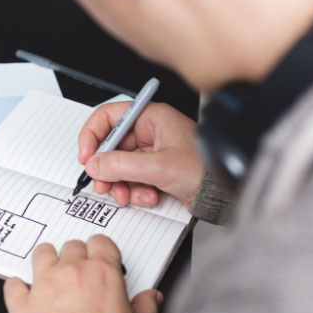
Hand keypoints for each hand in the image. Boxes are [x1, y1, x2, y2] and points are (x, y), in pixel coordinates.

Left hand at [3, 235, 162, 312]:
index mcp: (102, 272)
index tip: (101, 258)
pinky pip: (13, 286)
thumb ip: (146, 308)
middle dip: (76, 255)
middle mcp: (72, 271)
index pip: (100, 243)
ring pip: (42, 253)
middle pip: (71, 246)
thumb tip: (152, 298)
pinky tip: (22, 292)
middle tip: (79, 270)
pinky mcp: (23, 304)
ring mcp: (45, 284)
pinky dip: (17, 288)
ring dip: (46, 259)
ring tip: (50, 271)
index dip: (101, 249)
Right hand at [78, 101, 202, 206]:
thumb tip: (95, 165)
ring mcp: (151, 152)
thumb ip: (122, 165)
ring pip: (118, 166)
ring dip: (119, 184)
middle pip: (111, 146)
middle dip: (106, 169)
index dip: (92, 136)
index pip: (108, 117)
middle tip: (102, 184)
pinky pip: (130, 179)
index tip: (87, 157)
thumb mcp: (159, 167)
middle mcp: (150, 131)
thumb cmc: (207, 170)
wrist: (226, 194)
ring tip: (127, 195)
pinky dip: (133, 191)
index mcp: (152, 117)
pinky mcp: (154, 171)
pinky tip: (147, 196)